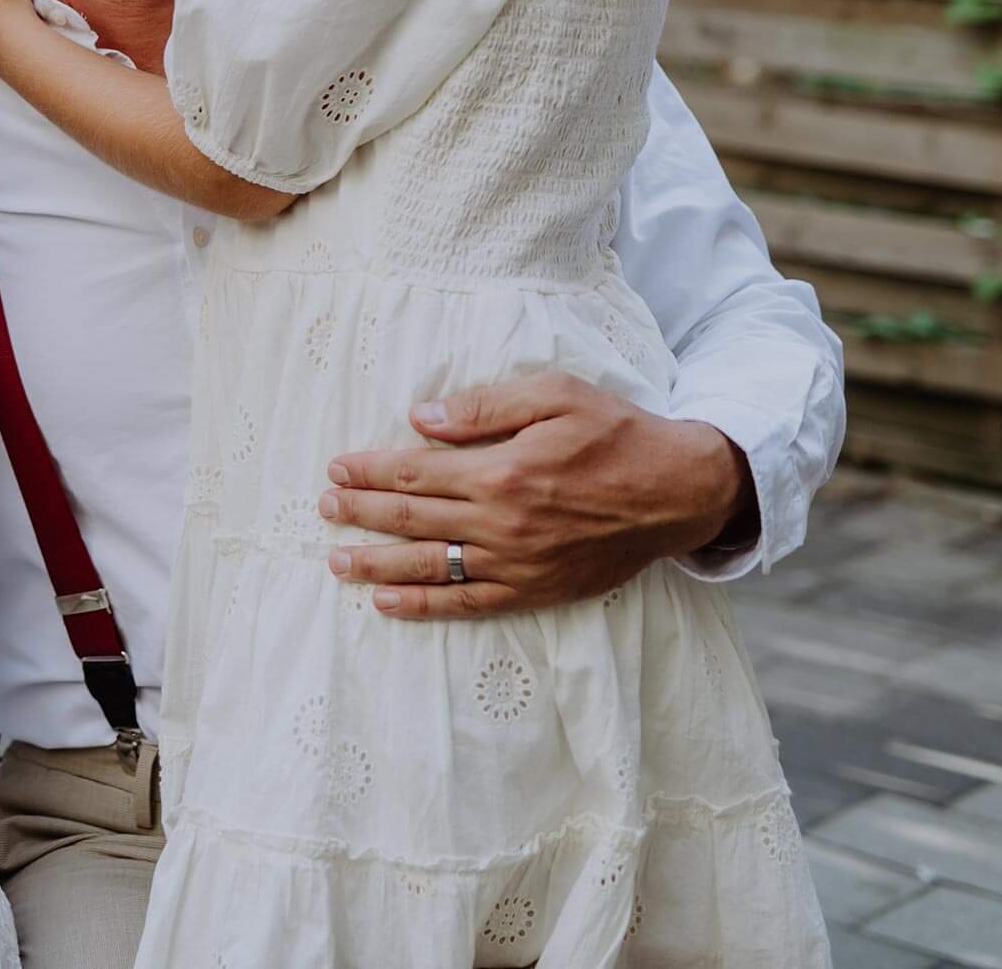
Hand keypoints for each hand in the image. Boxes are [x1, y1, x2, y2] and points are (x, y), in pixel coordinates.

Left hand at [320, 371, 751, 618]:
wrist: (678, 492)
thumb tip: (421, 418)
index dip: (369, 472)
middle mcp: (502, 523)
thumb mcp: (555, 395)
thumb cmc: (616, 434)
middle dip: (360, 513)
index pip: (415, 473)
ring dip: (376, 564)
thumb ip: (485, 407)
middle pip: (412, 520)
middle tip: (323, 509)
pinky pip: (466, 604)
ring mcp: (516, 563)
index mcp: (502, 472)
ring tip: (335, 560)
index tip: (336, 469)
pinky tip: (386, 603)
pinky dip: (422, 606)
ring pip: (429, 567)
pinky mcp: (534, 590)